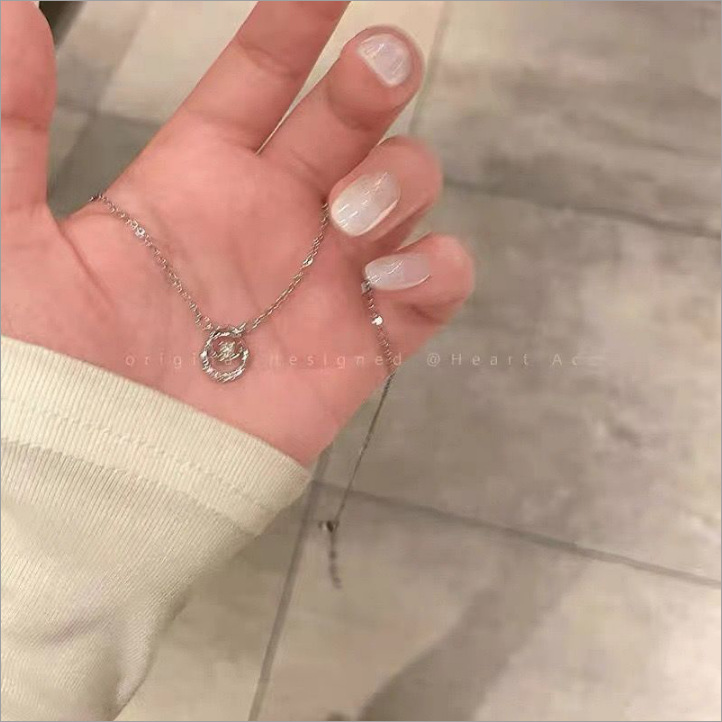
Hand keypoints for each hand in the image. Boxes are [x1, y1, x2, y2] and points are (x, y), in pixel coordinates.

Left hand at [1, 1, 472, 464]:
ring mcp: (323, 282)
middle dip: (374, 84)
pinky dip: (437, 269)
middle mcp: (272, 220)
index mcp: (198, 181)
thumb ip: (12, 130)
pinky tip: (394, 273)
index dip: (295, 26)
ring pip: (403, 197)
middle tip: (380, 67)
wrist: (104, 487)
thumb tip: (7, 12)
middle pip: (351, 125)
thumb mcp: (12, 245)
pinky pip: (430, 292)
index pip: (260, 80)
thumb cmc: (50, 374)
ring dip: (399, 182)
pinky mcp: (361, 346)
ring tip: (346, 219)